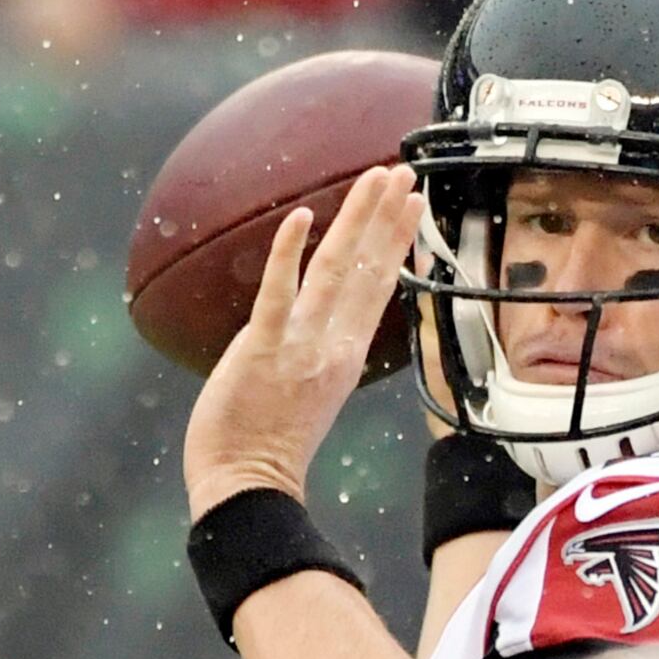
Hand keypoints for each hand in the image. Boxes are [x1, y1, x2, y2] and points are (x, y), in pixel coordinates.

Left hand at [183, 166, 421, 518]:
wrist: (248, 487)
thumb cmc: (267, 447)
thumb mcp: (309, 392)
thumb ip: (314, 351)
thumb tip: (312, 321)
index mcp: (344, 355)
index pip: (377, 286)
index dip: (395, 241)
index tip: (411, 203)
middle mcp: (331, 345)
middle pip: (366, 268)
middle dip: (386, 216)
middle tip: (403, 171)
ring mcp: (299, 346)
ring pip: (334, 271)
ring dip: (357, 219)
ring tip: (376, 178)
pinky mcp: (260, 349)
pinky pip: (278, 294)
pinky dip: (289, 253)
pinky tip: (301, 216)